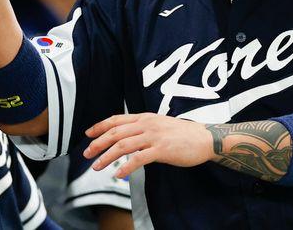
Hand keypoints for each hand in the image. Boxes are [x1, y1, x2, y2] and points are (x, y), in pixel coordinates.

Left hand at [83, 113, 211, 178]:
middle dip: (98, 143)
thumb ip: (143, 129)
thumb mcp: (160, 125)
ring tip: (97, 166)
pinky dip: (126, 167)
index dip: (100, 126)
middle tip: (86, 154)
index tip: (88, 134)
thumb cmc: (183, 134)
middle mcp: (147, 124)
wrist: (206, 138)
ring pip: (123, 145)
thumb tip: (127, 137)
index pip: (117, 119)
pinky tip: (118, 175)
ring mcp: (154, 136)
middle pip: (116, 132)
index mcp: (145, 118)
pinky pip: (139, 159)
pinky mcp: (162, 150)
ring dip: (107, 157)